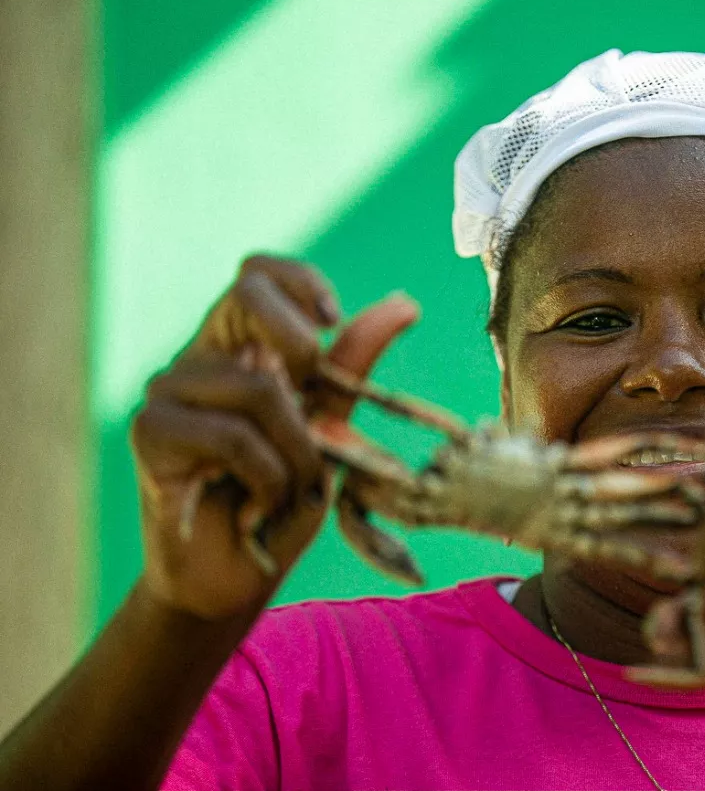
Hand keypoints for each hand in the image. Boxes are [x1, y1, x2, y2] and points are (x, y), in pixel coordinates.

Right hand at [129, 254, 419, 621]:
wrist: (236, 580)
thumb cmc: (281, 501)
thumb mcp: (329, 428)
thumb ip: (352, 366)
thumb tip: (405, 304)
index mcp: (240, 347)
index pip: (258, 273)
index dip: (300, 282)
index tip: (332, 323)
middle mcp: (199, 358)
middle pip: (246, 292)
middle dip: (301, 348)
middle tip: (309, 410)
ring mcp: (168, 392)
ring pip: (260, 387)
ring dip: (296, 453)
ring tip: (285, 491)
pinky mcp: (150, 433)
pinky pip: (234, 437)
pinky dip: (267, 479)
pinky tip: (256, 507)